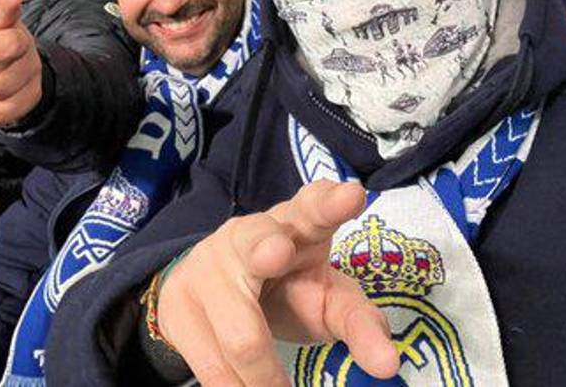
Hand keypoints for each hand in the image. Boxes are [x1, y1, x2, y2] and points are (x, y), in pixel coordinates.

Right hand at [157, 181, 398, 385]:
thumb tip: (388, 366)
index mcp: (296, 225)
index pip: (314, 207)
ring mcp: (206, 265)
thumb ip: (360, 325)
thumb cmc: (289, 289)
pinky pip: (210, 363)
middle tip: (279, 253)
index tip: (352, 196)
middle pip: (256, 243)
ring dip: (265, 378)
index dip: (330, 202)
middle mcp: (246, 235)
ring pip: (240, 333)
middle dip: (264, 248)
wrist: (216, 294)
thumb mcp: (329, 300)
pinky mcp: (177, 301)